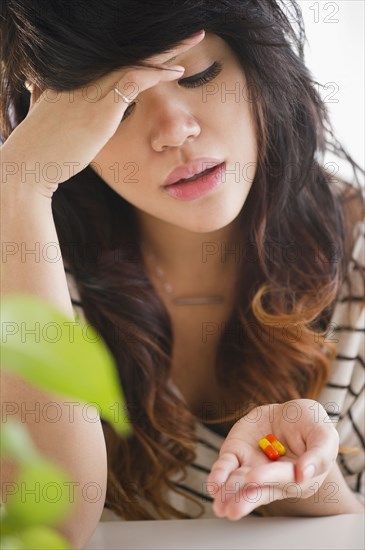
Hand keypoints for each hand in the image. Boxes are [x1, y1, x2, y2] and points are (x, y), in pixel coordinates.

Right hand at [2, 30, 204, 196]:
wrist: (31, 163)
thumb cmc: (46, 147)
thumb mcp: (56, 118)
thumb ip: (66, 106)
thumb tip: (71, 111)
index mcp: (76, 75)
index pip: (114, 54)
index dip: (140, 47)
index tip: (160, 43)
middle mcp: (85, 74)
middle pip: (129, 49)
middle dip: (159, 38)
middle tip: (186, 28)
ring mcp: (93, 86)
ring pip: (137, 58)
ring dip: (169, 48)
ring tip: (194, 37)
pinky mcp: (102, 103)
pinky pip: (136, 79)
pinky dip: (159, 72)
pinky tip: (178, 70)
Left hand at [207, 399, 338, 518]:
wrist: (290, 412)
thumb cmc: (311, 426)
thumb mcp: (324, 435)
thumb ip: (319, 454)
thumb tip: (305, 473)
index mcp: (298, 477)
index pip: (282, 478)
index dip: (268, 477)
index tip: (254, 477)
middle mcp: (272, 478)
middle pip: (258, 491)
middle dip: (244, 501)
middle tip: (232, 510)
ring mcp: (252, 467)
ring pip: (238, 483)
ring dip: (228, 493)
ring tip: (219, 500)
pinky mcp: (237, 453)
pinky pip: (226, 466)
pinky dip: (218, 475)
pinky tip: (214, 484)